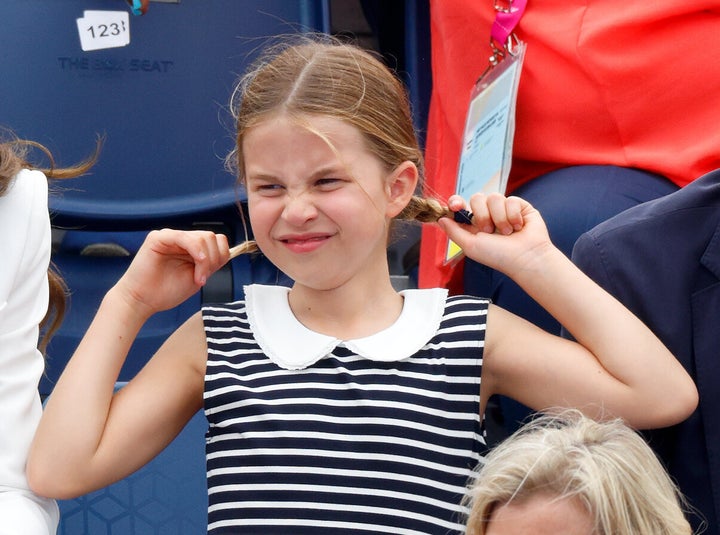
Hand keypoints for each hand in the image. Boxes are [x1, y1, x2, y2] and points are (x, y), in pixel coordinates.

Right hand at [113, 229, 229, 317]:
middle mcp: (182, 239)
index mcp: (192, 247)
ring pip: (203, 237)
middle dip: (214, 260)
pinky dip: (196, 252)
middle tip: (201, 279)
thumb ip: (210, 264)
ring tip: (196, 278)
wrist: (142, 301)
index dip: (219, 257)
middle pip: (212, 238)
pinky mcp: (158, 238)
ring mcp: (170, 236)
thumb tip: (227, 252)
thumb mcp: (197, 277)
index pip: (217, 241)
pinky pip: (184, 237)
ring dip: (206, 260)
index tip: (209, 276)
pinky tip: (196, 267)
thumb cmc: (165, 292)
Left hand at [438, 193, 553, 275]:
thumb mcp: (470, 246)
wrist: (525, 257)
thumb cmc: (498, 256)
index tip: (456, 205)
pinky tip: (518, 227)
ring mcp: (504, 209)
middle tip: (490, 231)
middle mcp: (488, 215)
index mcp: (474, 224)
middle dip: (482, 215)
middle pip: (477, 197)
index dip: (456, 202)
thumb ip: (454, 232)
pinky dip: (513, 215)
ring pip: (494, 197)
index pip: (461, 205)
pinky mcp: (520, 206)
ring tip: (507, 233)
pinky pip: (511, 199)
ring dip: (499, 218)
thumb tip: (440, 218)